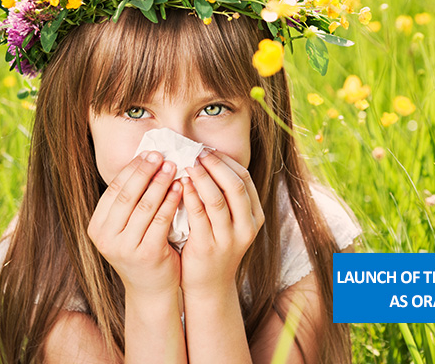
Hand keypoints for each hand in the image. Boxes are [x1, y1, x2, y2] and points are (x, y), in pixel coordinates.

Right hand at [87, 151, 182, 297]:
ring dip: (160, 182)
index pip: (114, 190)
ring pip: (145, 205)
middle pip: (127, 195)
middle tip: (160, 155)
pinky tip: (181, 188)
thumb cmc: (142, 250)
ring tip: (173, 166)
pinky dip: (171, 200)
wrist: (151, 289)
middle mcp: (106, 238)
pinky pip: (161, 220)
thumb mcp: (126, 228)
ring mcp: (125, 247)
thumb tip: (144, 160)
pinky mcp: (147, 253)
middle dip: (145, 171)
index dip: (131, 169)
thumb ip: (130, 201)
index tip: (147, 153)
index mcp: (97, 227)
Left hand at [179, 149, 264, 295]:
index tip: (208, 149)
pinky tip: (180, 185)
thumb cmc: (215, 245)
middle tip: (197, 152)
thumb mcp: (230, 222)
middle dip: (215, 165)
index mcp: (254, 216)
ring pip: (217, 199)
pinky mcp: (208, 247)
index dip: (226, 161)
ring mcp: (229, 239)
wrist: (209, 285)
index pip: (244, 179)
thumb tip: (207, 158)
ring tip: (187, 164)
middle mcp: (246, 227)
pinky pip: (199, 215)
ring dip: (201, 178)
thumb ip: (225, 196)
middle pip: (234, 186)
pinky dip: (189, 196)